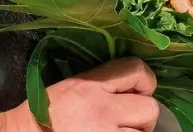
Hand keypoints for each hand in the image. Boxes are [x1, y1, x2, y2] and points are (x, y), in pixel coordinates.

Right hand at [0, 58, 158, 131]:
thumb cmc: (43, 113)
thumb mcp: (71, 86)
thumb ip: (101, 83)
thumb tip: (131, 88)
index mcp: (90, 85)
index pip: (136, 70)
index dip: (145, 80)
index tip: (139, 91)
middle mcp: (103, 110)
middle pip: (150, 108)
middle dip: (143, 116)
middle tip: (130, 122)